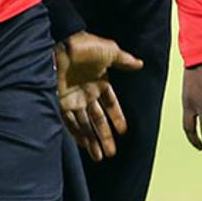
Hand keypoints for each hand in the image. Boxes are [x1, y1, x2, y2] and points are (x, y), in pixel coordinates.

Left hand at [54, 31, 143, 161]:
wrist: (61, 43)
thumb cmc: (85, 46)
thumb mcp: (109, 51)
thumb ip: (124, 60)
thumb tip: (140, 63)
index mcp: (100, 82)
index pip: (111, 104)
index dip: (117, 118)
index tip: (123, 131)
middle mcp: (87, 93)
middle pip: (98, 119)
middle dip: (105, 136)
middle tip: (111, 153)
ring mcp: (74, 99)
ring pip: (84, 124)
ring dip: (92, 140)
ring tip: (99, 156)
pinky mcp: (61, 101)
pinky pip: (69, 121)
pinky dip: (76, 133)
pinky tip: (83, 144)